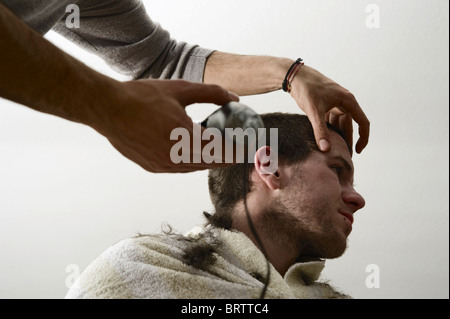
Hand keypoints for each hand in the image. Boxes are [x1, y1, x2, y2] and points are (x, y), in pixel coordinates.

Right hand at [93, 79, 238, 172]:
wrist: (108, 108)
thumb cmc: (141, 97)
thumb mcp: (180, 89)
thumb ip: (211, 93)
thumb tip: (234, 98)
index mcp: (184, 136)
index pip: (221, 150)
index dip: (237, 151)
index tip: (248, 148)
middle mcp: (174, 156)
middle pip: (210, 162)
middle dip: (226, 157)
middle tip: (237, 150)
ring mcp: (162, 165)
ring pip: (195, 167)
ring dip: (209, 161)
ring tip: (219, 151)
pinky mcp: (153, 167)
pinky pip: (180, 168)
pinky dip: (192, 162)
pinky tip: (195, 152)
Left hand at [290, 65, 369, 153]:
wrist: (294, 76)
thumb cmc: (307, 89)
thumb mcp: (314, 111)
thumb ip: (320, 131)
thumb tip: (326, 149)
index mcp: (348, 101)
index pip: (362, 122)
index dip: (363, 138)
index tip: (357, 152)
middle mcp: (344, 101)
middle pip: (350, 125)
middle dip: (348, 141)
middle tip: (344, 156)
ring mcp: (335, 102)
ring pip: (340, 123)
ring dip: (338, 136)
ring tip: (334, 151)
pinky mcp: (326, 104)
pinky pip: (331, 120)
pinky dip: (329, 130)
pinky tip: (324, 140)